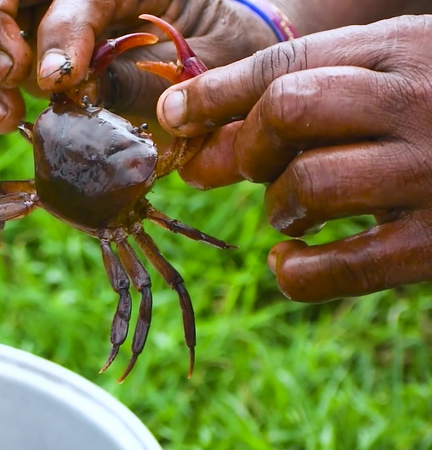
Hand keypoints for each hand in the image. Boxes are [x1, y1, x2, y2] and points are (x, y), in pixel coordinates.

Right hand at [0, 0, 279, 133]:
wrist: (224, 46)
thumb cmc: (225, 49)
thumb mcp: (208, 62)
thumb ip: (149, 77)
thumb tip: (78, 94)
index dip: (58, 35)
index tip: (57, 82)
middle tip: (10, 86)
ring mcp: (39, 15)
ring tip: (1, 118)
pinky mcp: (20, 49)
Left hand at [155, 15, 431, 301]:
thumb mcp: (394, 70)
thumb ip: (311, 92)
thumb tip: (199, 142)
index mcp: (403, 49)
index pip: (285, 63)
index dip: (215, 92)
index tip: (173, 114)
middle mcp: (419, 103)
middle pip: (287, 111)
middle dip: (246, 144)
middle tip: (249, 164)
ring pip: (309, 185)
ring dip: (278, 204)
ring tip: (291, 207)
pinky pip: (344, 267)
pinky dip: (298, 271)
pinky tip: (290, 261)